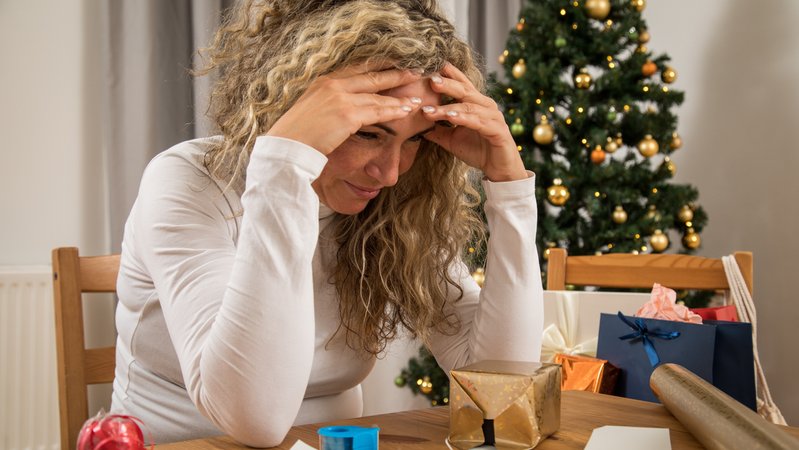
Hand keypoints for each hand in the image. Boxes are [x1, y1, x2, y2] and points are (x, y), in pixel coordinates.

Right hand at [267, 65, 422, 154]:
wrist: (287, 146)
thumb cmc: (296, 134)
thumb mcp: (311, 110)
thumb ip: (327, 104)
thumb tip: (340, 110)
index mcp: (324, 82)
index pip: (357, 70)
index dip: (377, 67)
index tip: (393, 65)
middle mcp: (333, 85)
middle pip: (372, 77)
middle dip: (395, 74)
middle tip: (414, 72)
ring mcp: (341, 98)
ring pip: (378, 96)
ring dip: (400, 96)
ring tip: (416, 97)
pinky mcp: (348, 115)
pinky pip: (378, 111)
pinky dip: (395, 110)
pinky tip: (407, 110)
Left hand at [421, 63, 527, 181]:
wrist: (499, 170)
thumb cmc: (477, 151)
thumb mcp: (451, 139)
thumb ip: (437, 129)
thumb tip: (416, 123)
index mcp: (476, 104)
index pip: (462, 84)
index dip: (449, 75)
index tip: (432, 67)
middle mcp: (486, 106)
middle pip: (465, 90)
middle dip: (447, 84)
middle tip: (430, 79)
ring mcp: (494, 117)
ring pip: (469, 107)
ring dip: (449, 107)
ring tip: (431, 108)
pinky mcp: (498, 131)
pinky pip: (478, 122)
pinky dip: (463, 119)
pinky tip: (450, 117)